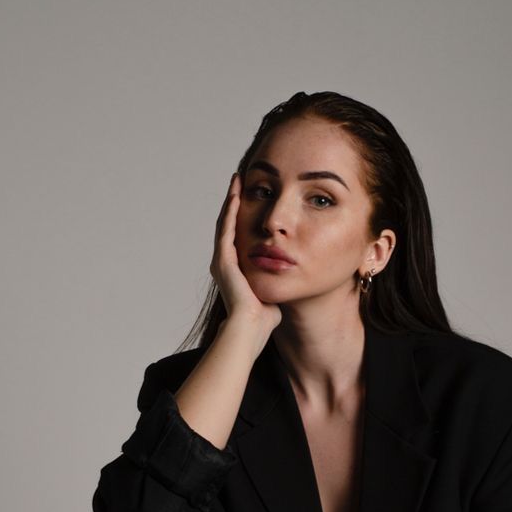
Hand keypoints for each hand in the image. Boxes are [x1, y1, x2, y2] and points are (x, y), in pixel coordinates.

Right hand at [210, 172, 281, 339]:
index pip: (238, 236)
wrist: (250, 330)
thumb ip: (277, 282)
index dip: (242, 216)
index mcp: (234, 271)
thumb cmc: (263, 320)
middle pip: (228, 224)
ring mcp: (222, 261)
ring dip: (230, 200)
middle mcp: (224, 263)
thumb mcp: (272, 292)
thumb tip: (289, 277)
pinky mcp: (223, 261)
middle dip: (234, 202)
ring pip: (225, 222)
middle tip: (240, 181)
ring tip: (237, 181)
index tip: (251, 198)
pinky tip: (236, 195)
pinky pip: (226, 230)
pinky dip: (230, 211)